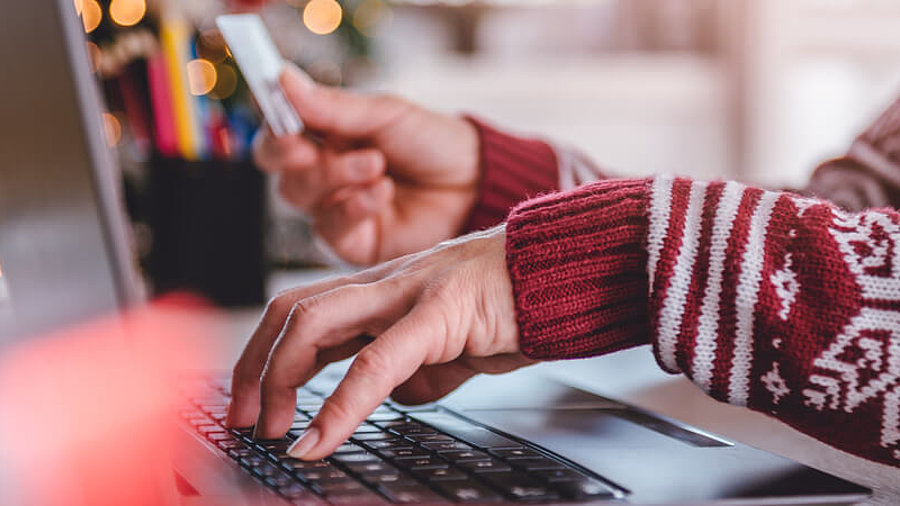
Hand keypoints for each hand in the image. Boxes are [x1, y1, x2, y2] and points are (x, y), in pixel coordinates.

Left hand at [225, 226, 530, 459]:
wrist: (561, 273)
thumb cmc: (506, 303)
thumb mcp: (446, 344)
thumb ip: (412, 368)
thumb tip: (389, 400)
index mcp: (379, 289)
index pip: (298, 311)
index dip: (263, 357)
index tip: (251, 405)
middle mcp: (382, 283)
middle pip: (289, 310)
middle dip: (254, 368)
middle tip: (247, 421)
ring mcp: (407, 291)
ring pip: (316, 321)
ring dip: (281, 381)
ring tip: (275, 430)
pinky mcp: (440, 311)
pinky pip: (376, 360)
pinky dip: (340, 405)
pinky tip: (322, 438)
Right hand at [254, 64, 480, 265]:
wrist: (474, 184)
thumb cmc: (431, 143)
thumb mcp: (384, 115)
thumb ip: (332, 106)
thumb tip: (282, 78)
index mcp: (327, 133)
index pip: (279, 128)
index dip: (272, 122)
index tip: (279, 114)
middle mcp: (324, 171)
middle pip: (277, 165)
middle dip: (290, 153)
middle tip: (310, 146)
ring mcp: (335, 207)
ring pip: (299, 194)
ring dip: (333, 175)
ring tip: (376, 164)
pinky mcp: (352, 241)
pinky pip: (330, 227)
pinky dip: (354, 206)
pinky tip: (383, 192)